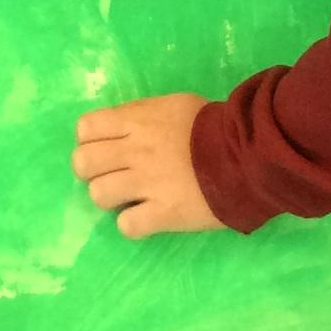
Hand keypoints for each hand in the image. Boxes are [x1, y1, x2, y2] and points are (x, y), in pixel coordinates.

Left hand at [72, 93, 224, 238]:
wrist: (247, 155)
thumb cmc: (213, 125)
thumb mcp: (174, 105)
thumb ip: (142, 115)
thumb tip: (121, 128)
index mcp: (137, 121)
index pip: (86, 129)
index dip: (90, 140)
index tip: (106, 148)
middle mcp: (135, 151)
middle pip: (83, 163)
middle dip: (92, 171)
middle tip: (113, 175)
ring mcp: (147, 183)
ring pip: (98, 195)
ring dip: (111, 198)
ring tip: (130, 198)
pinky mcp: (163, 213)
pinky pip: (126, 226)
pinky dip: (132, 224)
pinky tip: (146, 217)